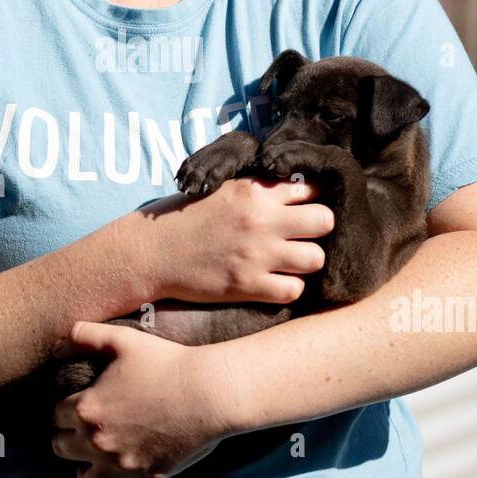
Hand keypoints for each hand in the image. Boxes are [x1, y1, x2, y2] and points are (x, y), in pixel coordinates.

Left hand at [49, 321, 230, 477]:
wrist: (208, 391)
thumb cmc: (165, 361)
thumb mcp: (121, 339)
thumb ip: (83, 335)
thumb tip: (56, 345)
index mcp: (86, 410)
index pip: (55, 416)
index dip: (63, 409)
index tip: (75, 405)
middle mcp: (98, 443)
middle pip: (62, 449)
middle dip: (68, 439)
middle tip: (81, 431)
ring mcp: (123, 465)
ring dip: (88, 473)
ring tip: (96, 463)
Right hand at [143, 175, 334, 304]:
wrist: (151, 251)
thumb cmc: (183, 217)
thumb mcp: (219, 187)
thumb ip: (255, 188)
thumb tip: (290, 187)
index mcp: (254, 190)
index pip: (311, 188)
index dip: (311, 199)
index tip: (303, 209)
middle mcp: (261, 220)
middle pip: (325, 220)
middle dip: (318, 229)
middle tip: (303, 236)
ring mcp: (257, 254)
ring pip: (316, 259)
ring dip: (306, 261)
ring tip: (290, 262)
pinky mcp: (248, 285)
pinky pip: (294, 290)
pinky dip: (288, 288)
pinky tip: (275, 282)